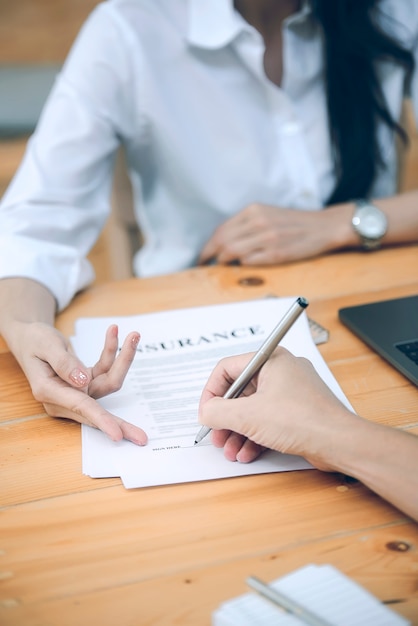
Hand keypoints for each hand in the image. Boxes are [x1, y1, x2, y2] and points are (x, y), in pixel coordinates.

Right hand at [13, 321, 146, 443]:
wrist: (30, 338)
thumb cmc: (34, 340)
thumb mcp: (46, 345)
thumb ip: (64, 363)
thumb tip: (83, 382)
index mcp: (49, 391)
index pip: (80, 407)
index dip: (101, 420)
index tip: (117, 435)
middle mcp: (63, 397)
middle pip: (98, 409)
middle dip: (122, 422)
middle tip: (142, 438)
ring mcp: (76, 391)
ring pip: (108, 382)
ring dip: (123, 359)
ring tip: (133, 335)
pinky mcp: (85, 383)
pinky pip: (105, 370)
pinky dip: (112, 352)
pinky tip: (113, 332)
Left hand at [198, 203, 351, 265]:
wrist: (323, 227)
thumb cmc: (293, 223)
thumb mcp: (267, 214)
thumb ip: (246, 225)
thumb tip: (222, 242)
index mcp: (254, 210)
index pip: (221, 230)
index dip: (208, 246)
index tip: (202, 256)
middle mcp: (259, 222)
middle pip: (222, 241)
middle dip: (210, 256)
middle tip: (205, 265)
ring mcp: (267, 238)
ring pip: (232, 252)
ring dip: (224, 262)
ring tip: (223, 266)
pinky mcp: (276, 253)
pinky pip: (249, 262)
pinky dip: (242, 265)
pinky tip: (243, 266)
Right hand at [198, 347, 355, 466]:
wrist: (339, 442)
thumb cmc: (302, 420)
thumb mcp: (248, 416)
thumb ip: (218, 412)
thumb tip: (206, 413)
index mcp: (270, 360)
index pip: (228, 368)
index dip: (212, 392)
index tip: (205, 413)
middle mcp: (281, 371)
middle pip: (240, 392)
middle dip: (225, 418)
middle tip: (216, 436)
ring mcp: (291, 392)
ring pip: (253, 409)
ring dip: (238, 431)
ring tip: (230, 451)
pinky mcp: (298, 412)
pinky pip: (268, 420)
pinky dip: (255, 436)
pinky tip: (247, 453)